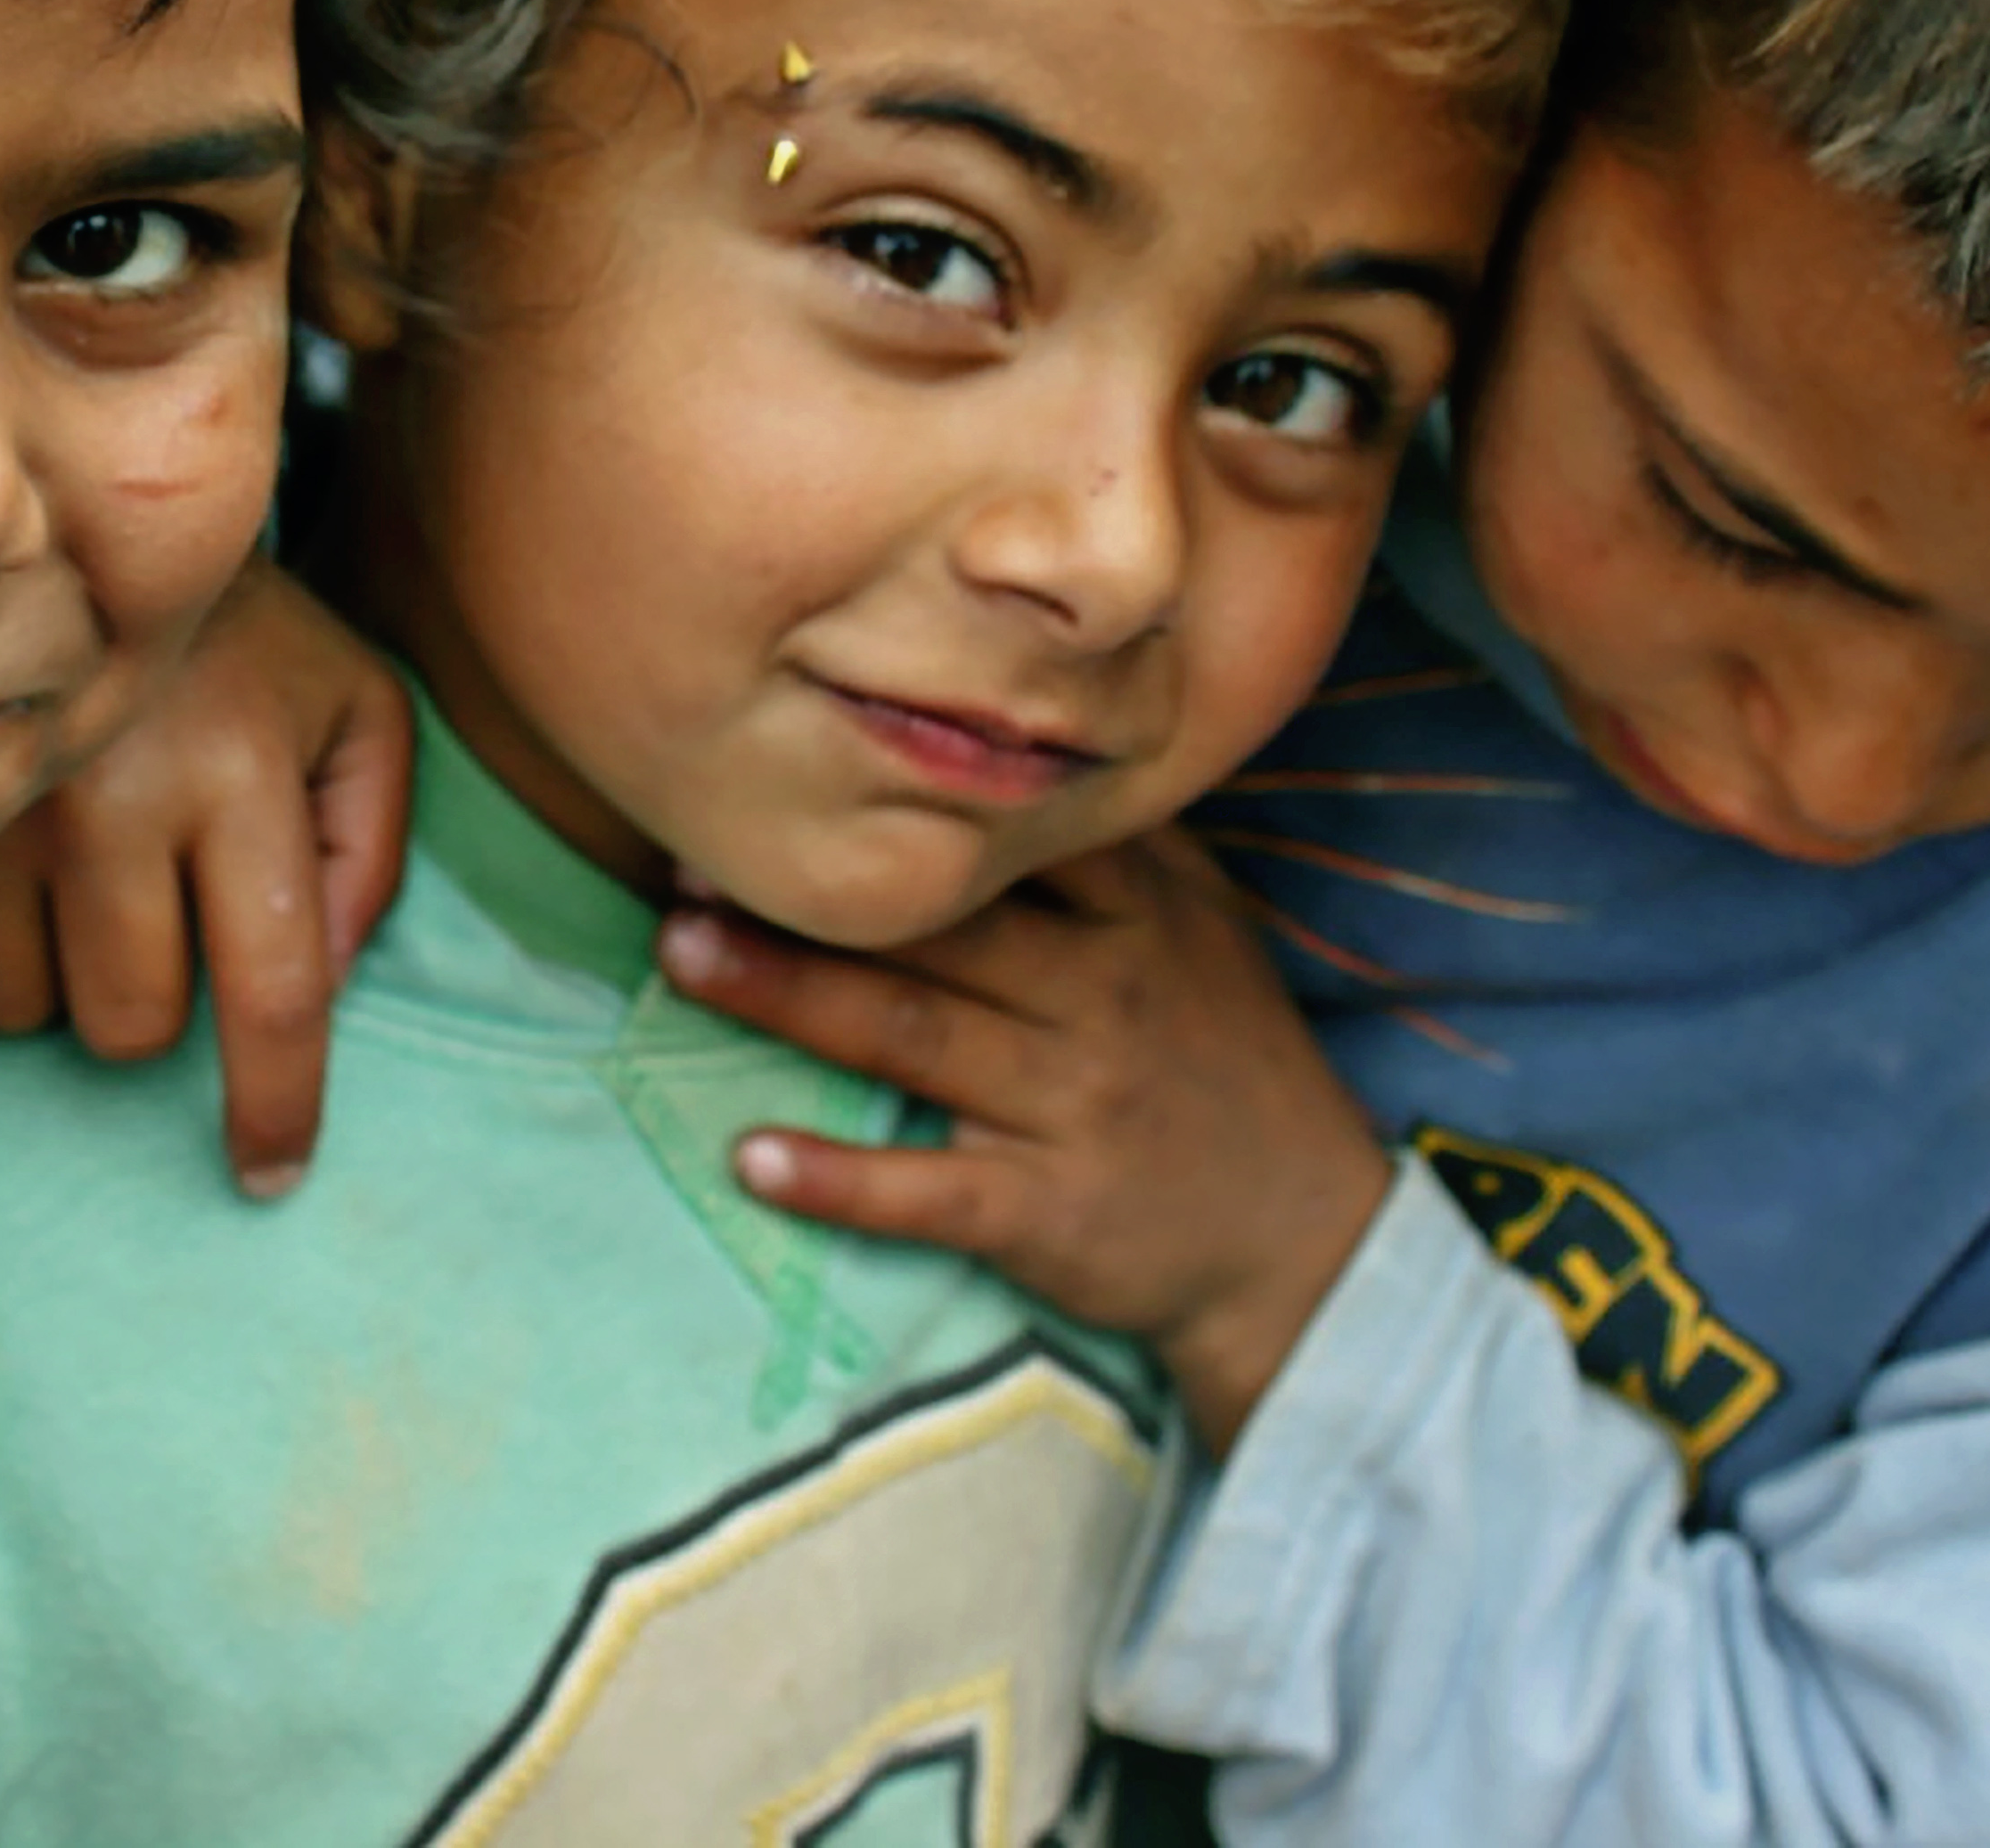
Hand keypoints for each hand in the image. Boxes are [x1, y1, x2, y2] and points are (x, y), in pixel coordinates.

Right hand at [0, 559, 410, 1196]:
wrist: (69, 514)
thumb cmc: (233, 635)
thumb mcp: (351, 704)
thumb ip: (372, 842)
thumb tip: (320, 983)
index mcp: (238, 768)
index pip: (271, 992)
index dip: (276, 1106)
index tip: (269, 1174)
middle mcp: (109, 794)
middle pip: (124, 1025)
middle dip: (147, 1004)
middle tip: (147, 915)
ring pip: (10, 1010)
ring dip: (43, 975)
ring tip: (58, 877)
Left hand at [656, 827, 1390, 1452]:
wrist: (1308, 1246)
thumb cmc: (1230, 1065)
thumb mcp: (1206, 930)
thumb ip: (1118, 841)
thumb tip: (1011, 742)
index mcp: (1135, 912)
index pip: (1008, 836)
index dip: (895, 798)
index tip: (782, 764)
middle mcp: (1101, 995)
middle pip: (934, 928)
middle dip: (807, 895)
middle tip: (685, 856)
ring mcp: (1072, 1104)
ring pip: (910, 1036)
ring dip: (787, 998)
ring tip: (681, 956)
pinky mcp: (1047, 1211)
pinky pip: (929, 1192)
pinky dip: (839, 1180)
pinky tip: (753, 1157)